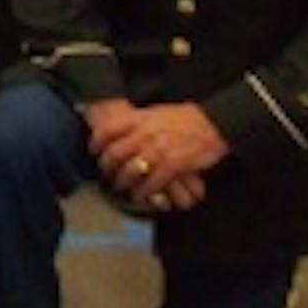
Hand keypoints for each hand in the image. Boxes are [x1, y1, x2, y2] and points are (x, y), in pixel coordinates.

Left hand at [89, 99, 226, 206]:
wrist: (213, 123)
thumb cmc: (185, 117)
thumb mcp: (155, 112)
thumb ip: (137, 121)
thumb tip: (122, 129)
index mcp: (139, 119)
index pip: (107, 131)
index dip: (96, 143)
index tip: (94, 151)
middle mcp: (144, 134)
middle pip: (115, 154)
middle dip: (107, 167)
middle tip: (107, 174)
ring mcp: (158, 150)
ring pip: (130, 171)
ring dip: (123, 183)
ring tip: (122, 187)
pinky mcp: (173, 165)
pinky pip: (152, 183)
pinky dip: (144, 192)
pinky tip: (142, 195)